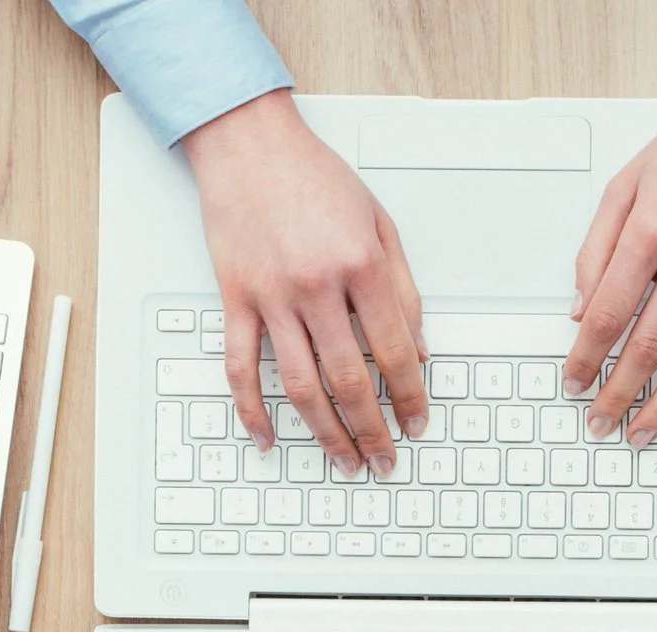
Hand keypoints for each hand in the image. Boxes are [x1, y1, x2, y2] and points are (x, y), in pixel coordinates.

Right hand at [181, 90, 429, 477]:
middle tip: (384, 459)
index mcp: (361, 265)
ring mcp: (273, 296)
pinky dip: (253, 410)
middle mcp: (317, 285)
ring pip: (301, 385)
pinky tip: (267, 437)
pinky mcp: (237, 299)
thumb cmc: (315, 179)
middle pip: (350, 379)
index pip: (395, 351)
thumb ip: (404, 289)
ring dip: (326, 432)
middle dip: (372, 429)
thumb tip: (419, 350)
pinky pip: (241, 367)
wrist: (250, 145)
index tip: (416, 423)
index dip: (410, 397)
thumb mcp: (380, 224)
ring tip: (343, 460)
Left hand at [562, 89, 656, 445]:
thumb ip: (596, 249)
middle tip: (600, 422)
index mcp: (650, 230)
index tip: (573, 383)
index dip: (585, 358)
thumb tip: (579, 310)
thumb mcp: (625, 185)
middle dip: (618, 393)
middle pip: (648, 345)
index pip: (606, 314)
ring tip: (644, 431)